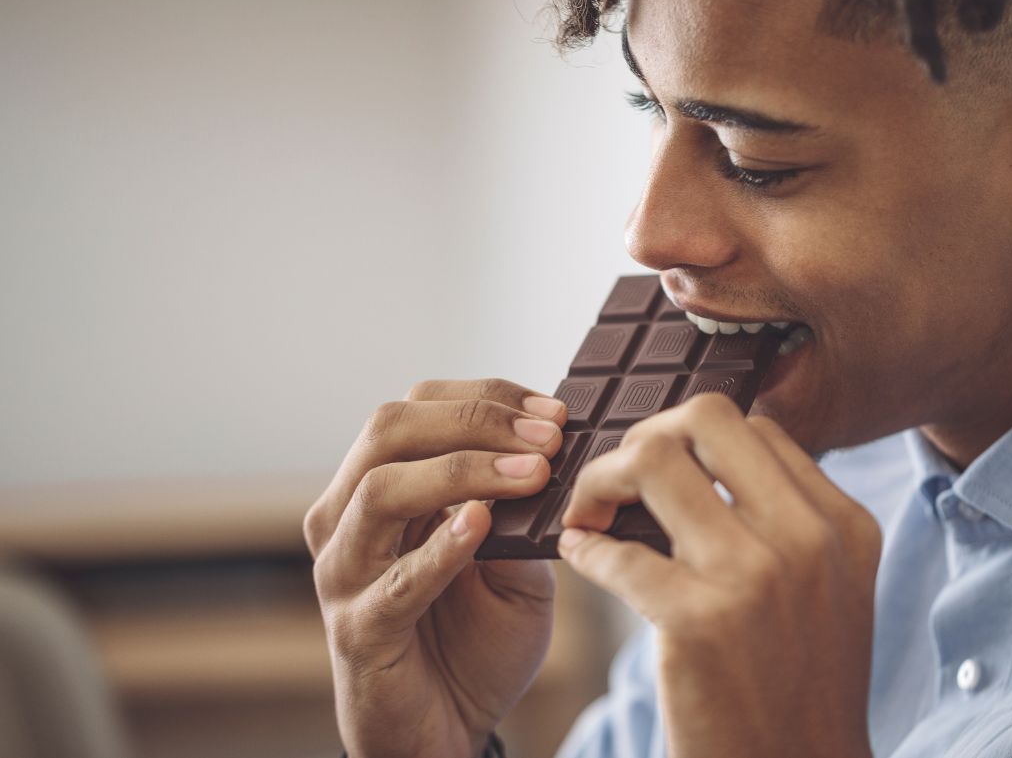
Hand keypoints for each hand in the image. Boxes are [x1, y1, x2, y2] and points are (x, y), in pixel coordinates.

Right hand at [304, 378, 567, 757]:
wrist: (447, 733)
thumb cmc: (475, 642)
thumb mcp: (514, 565)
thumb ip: (519, 514)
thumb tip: (554, 456)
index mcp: (382, 487)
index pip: (418, 409)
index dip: (486, 398)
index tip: (553, 411)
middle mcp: (350, 518)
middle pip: (388, 430)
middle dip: (474, 421)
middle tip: (547, 437)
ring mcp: (345, 573)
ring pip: (379, 490)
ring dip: (461, 470)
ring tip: (529, 474)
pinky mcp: (358, 629)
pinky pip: (393, 581)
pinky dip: (438, 547)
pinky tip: (480, 524)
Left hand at [557, 394, 879, 757]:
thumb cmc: (798, 690)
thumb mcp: (827, 593)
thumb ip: (785, 526)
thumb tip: (699, 465)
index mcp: (841, 525)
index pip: (756, 428)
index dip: (692, 438)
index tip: (658, 472)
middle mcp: (807, 538)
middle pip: (707, 419)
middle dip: (645, 437)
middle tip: (617, 481)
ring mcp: (755, 576)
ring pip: (654, 460)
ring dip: (602, 479)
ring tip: (589, 513)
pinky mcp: (698, 622)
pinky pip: (616, 551)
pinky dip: (585, 548)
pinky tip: (582, 557)